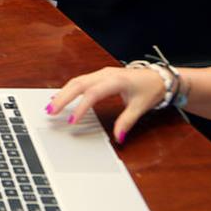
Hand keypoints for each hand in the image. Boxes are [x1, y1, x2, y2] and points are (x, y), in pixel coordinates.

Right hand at [46, 67, 166, 143]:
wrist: (159, 77)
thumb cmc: (150, 89)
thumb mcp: (140, 107)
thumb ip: (127, 122)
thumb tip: (118, 137)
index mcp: (116, 80)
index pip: (93, 93)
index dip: (81, 107)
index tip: (72, 121)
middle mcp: (105, 74)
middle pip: (78, 84)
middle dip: (63, 97)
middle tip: (51, 111)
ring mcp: (101, 73)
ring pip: (76, 81)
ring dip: (62, 93)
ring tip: (51, 106)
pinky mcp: (99, 76)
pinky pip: (79, 81)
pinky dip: (68, 89)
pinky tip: (59, 96)